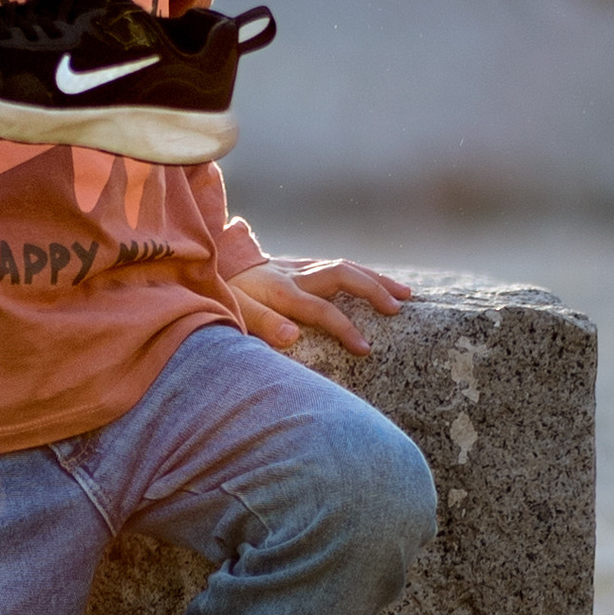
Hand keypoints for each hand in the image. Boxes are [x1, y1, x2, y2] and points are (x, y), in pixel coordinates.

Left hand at [229, 256, 412, 358]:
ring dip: (375, 278)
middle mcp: (293, 275)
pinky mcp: (298, 265)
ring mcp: (297, 267)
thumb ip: (262, 324)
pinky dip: (360, 274)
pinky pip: (336, 266)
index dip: (345, 328)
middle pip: (341, 274)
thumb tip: (293, 337)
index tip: (366, 349)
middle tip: (398, 308)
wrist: (208, 268)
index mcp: (280, 291)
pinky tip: (378, 285)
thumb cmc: (224, 297)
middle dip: (372, 289)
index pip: (321, 310)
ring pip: (343, 266)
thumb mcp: (235, 314)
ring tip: (405, 294)